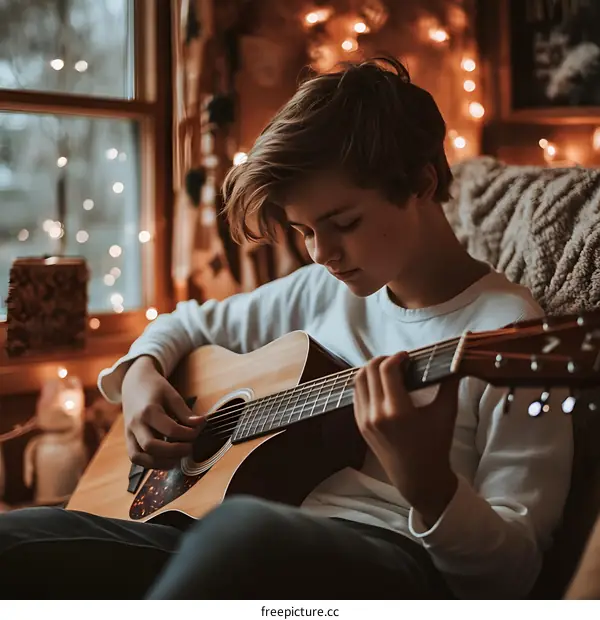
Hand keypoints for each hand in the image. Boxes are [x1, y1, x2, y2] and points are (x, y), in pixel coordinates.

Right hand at [121, 356, 204, 469]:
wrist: (133, 382)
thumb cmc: (155, 387)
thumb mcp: (172, 394)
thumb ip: (185, 412)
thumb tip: (201, 424)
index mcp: (148, 410)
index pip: (170, 430)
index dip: (188, 434)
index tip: (198, 432)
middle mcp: (136, 424)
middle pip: (151, 446)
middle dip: (174, 452)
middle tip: (189, 448)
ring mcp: (129, 433)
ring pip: (138, 457)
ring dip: (159, 463)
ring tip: (177, 459)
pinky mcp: (128, 438)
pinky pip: (135, 457)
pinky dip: (150, 463)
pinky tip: (165, 460)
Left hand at [354, 352, 459, 525]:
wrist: (418, 478)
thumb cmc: (435, 445)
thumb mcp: (446, 413)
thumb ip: (449, 384)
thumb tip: (456, 362)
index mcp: (397, 411)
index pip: (387, 370)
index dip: (396, 357)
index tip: (408, 356)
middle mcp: (376, 414)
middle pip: (369, 371)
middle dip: (383, 360)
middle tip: (398, 361)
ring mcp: (364, 420)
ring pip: (358, 381)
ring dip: (371, 370)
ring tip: (388, 370)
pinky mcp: (360, 424)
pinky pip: (357, 394)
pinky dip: (366, 384)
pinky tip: (380, 384)